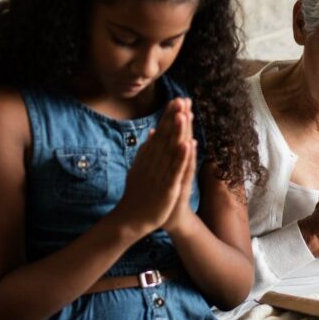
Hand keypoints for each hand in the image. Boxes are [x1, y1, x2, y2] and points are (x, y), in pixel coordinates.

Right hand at [111, 98, 193, 237]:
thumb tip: (152, 132)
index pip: (160, 133)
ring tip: (184, 114)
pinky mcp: (167, 188)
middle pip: (165, 137)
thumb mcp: (141, 168)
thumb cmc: (138, 193)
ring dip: (177, 132)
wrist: (131, 220)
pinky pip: (175, 170)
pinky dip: (181, 157)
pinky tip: (187, 144)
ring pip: (170, 150)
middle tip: (181, 99)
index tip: (176, 100)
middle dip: (174, 118)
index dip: (168, 116)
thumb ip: (146, 150)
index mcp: (148, 158)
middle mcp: (152, 162)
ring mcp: (159, 174)